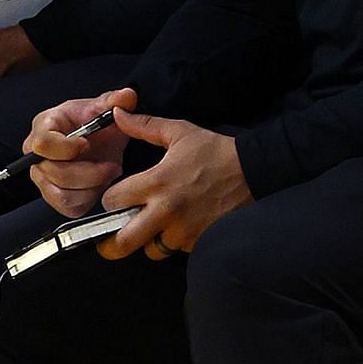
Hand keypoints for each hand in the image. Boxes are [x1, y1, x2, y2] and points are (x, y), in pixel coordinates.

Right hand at [25, 87, 138, 217]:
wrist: (97, 141)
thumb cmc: (94, 123)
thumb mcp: (105, 108)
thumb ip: (116, 101)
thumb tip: (126, 96)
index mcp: (43, 127)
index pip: (42, 144)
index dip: (67, 148)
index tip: (88, 144)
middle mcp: (35, 155)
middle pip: (54, 173)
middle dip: (90, 172)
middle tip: (111, 165)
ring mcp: (42, 178)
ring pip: (62, 194)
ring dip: (91, 187)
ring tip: (106, 174)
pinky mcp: (54, 197)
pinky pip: (69, 208)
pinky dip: (89, 199)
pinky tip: (99, 186)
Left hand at [97, 109, 253, 260]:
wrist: (254, 171)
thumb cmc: (214, 151)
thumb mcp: (178, 132)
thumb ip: (143, 125)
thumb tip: (116, 113)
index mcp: (157, 182)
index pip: (113, 201)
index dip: (108, 201)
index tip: (113, 198)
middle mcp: (167, 211)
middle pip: (123, 242)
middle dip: (110, 242)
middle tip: (109, 236)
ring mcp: (185, 231)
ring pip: (150, 250)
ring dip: (147, 242)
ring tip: (152, 226)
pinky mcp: (200, 242)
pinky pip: (175, 250)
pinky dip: (172, 242)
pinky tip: (177, 227)